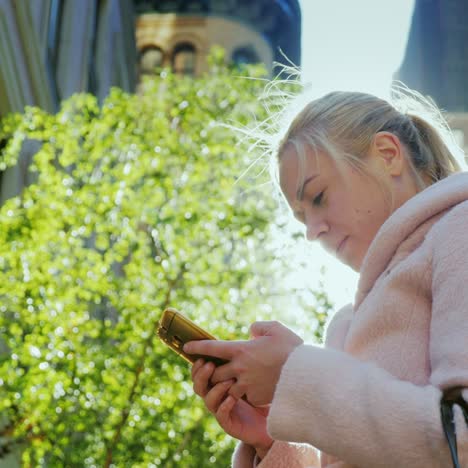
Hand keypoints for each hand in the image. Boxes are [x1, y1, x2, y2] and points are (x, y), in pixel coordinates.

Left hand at [185, 321, 302, 405]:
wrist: (307, 376)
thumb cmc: (292, 350)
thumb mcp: (276, 329)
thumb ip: (259, 327)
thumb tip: (250, 332)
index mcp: (242, 350)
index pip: (212, 348)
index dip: (197, 346)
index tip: (186, 347)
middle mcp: (240, 368)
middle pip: (214, 373)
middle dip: (213, 372)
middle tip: (216, 368)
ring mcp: (246, 385)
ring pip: (227, 387)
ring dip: (228, 384)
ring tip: (235, 379)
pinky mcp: (255, 397)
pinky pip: (243, 396)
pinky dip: (244, 392)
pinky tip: (254, 387)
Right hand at [191, 359, 273, 452]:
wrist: (272, 416)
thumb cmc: (264, 389)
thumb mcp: (254, 369)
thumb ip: (248, 352)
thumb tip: (252, 329)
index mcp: (218, 381)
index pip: (200, 373)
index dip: (197, 365)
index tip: (199, 353)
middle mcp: (217, 396)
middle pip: (199, 386)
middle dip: (201, 375)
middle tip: (210, 365)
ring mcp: (222, 410)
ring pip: (208, 400)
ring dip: (216, 389)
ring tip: (229, 381)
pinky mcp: (230, 423)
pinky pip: (221, 415)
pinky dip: (224, 406)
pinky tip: (232, 398)